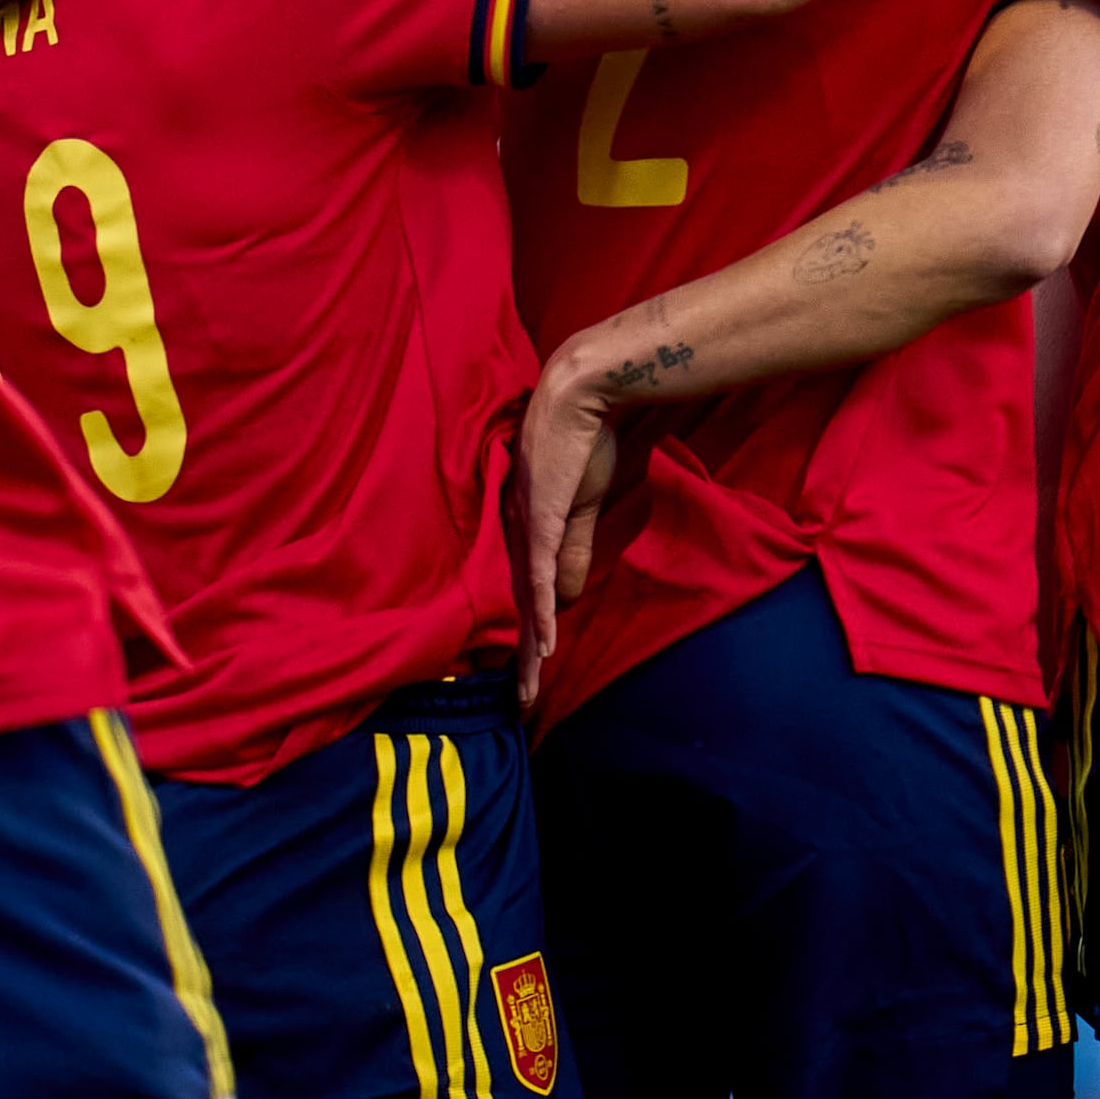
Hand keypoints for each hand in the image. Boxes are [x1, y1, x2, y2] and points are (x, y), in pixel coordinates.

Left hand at [519, 355, 655, 692]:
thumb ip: (576, 549)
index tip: (529, 675)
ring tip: (527, 692)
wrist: (583, 394)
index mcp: (524, 531)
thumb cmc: (583, 443)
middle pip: (519, 609)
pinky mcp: (541, 519)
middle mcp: (516, 534)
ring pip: (525, 603)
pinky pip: (539, 577)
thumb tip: (568, 598)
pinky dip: (540, 613)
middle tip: (521, 703)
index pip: (525, 596)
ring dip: (528, 651)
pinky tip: (543, 645)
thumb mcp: (584, 507)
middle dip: (521, 661)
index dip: (528, 638)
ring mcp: (526, 529)